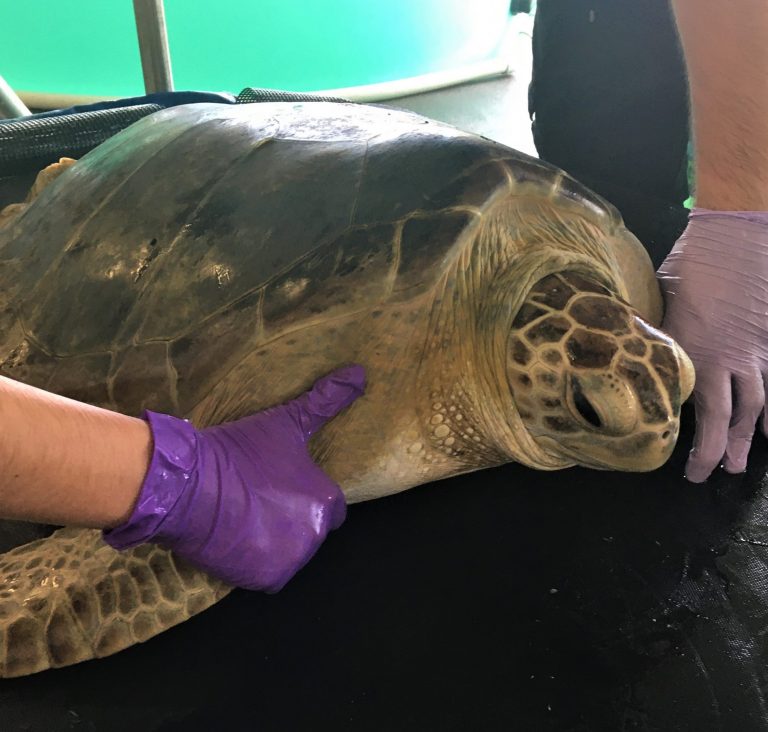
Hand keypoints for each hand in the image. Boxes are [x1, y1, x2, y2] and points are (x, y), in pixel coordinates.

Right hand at [104, 365, 365, 590]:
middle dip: (293, 519)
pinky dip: (256, 562)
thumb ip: (326, 401)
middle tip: (260, 502)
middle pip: (311, 530)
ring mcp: (290, 559)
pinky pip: (269, 573)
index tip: (285, 489)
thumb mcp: (285, 422)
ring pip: (291, 552)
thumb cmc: (239, 452)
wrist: (187, 486)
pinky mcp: (264, 579)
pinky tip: (238, 540)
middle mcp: (315, 534)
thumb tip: (361, 372)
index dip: (309, 497)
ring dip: (275, 541)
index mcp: (325, 499)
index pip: (332, 507)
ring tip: (246, 519)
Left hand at [657, 210, 767, 481]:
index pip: (688, 410)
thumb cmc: (691, 264)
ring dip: (746, 438)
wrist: (738, 235)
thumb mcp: (655, 297)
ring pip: (755, 407)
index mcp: (690, 355)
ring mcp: (755, 353)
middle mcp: (724, 362)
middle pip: (726, 419)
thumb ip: (648, 328)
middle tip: (715, 475)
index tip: (683, 464)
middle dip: (719, 451)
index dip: (691, 443)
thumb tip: (622, 338)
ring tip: (741, 463)